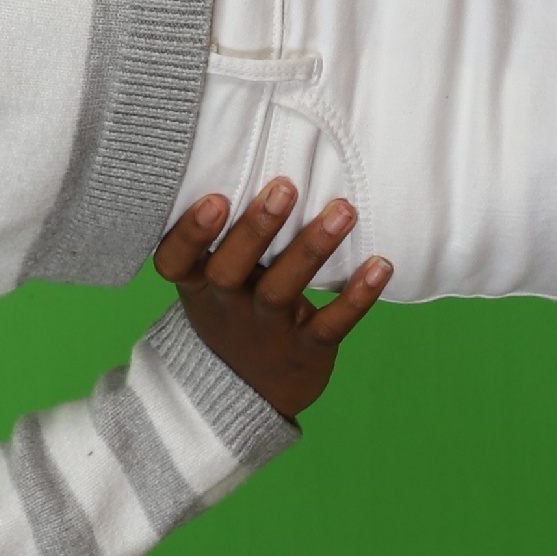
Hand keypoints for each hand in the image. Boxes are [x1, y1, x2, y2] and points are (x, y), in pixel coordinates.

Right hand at [154, 177, 390, 420]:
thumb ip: (226, 238)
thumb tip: (253, 160)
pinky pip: (331, 325)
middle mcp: (228, 308)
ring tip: (343, 211)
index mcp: (199, 286)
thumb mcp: (212, 283)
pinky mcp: (306, 351)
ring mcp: (266, 332)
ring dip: (312, 249)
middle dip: (256, 229)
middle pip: (232, 270)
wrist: (244, 396)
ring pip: (282, 291)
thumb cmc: (232, 313)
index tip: (214, 199)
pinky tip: (380, 266)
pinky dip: (357, 298)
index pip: (176, 262)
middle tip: (285, 187)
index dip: (191, 234)